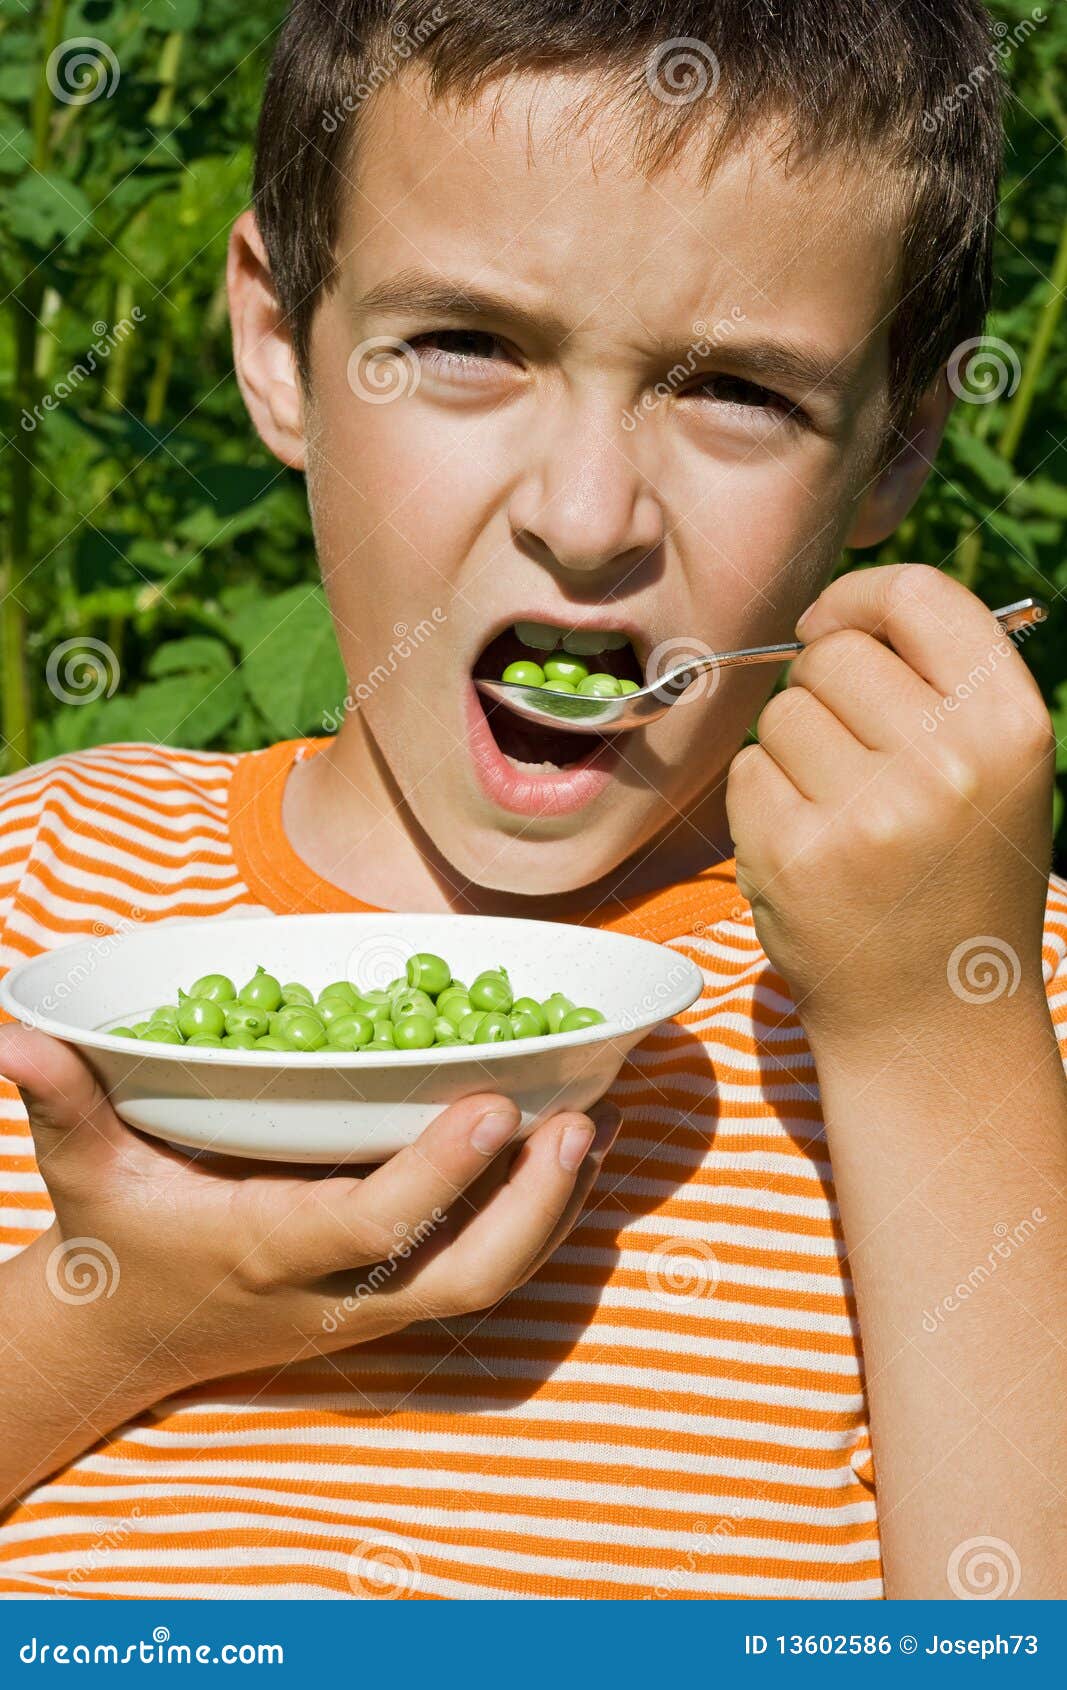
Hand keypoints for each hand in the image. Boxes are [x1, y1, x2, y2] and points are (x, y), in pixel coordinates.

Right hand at [0, 1023, 618, 1390]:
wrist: (128, 1336)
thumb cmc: (116, 1236)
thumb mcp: (81, 1169)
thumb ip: (60, 1099)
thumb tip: (9, 1031)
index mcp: (268, 1249)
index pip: (371, 1223)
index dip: (440, 1170)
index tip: (496, 1103)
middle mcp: (337, 1289)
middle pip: (464, 1277)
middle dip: (532, 1210)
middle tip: (576, 1122)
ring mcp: (373, 1304)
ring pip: (489, 1281)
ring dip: (552, 1213)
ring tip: (595, 1125)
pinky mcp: (392, 1296)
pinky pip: (482, 1269)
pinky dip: (537, 1220)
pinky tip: (570, 1157)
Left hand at [725, 564, 1054, 1049]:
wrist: (935, 1018)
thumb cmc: (957, 877)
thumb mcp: (996, 769)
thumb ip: (939, 681)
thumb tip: (844, 608)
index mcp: (1010, 724)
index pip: (917, 593)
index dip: (858, 599)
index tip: (835, 626)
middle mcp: (947, 762)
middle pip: (831, 654)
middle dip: (821, 689)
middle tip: (849, 756)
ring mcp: (867, 811)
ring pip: (781, 714)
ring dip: (793, 753)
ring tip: (840, 815)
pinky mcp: (796, 855)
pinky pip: (746, 773)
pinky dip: (762, 803)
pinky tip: (808, 849)